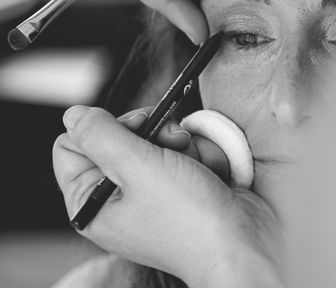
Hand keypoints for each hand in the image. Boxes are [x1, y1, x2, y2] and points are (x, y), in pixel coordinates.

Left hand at [52, 106, 283, 287]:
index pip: (72, 144)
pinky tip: (210, 173)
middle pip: (118, 135)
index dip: (103, 128)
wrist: (242, 242)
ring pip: (157, 139)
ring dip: (183, 146)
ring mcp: (152, 193)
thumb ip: (101, 136)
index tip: (136, 129)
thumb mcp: (138, 168)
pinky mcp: (181, 186)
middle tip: (174, 142)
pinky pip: (183, 152)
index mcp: (93, 202)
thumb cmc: (189, 217)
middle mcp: (118, 198)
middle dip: (152, 133)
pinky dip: (200, 156)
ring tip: (197, 166)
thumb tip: (74, 114)